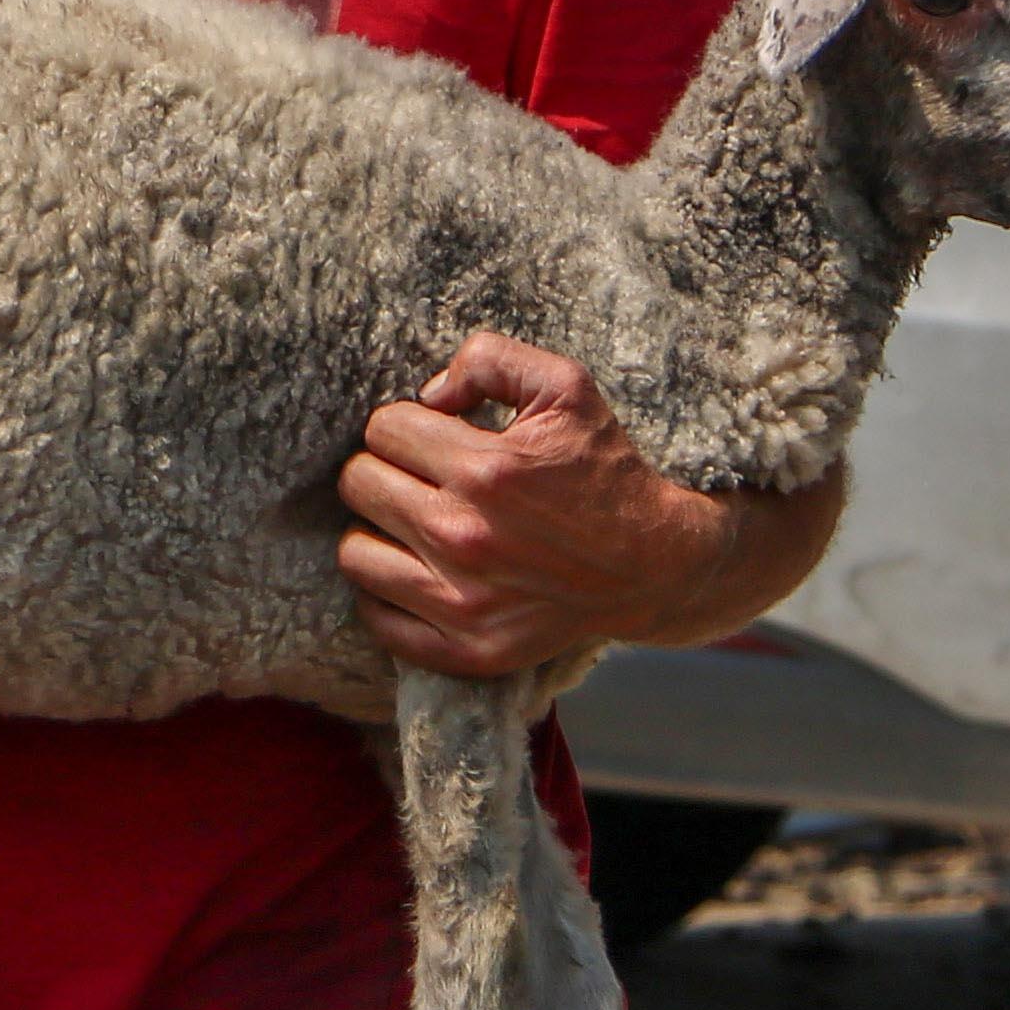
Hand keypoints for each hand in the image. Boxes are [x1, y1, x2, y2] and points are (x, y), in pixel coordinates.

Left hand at [336, 332, 827, 679]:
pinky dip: (385, 594)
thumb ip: (489, 360)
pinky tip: (418, 573)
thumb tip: (427, 394)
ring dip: (378, 531)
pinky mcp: (465, 649)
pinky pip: (377, 618)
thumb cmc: (607, 470)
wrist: (656, 565)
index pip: (382, 428)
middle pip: (358, 485)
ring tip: (416, 524)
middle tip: (424, 478)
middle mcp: (464, 537)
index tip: (436, 437)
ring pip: (354, 553)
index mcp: (484, 469)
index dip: (407, 424)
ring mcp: (462, 602)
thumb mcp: (566, 387)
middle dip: (387, 469)